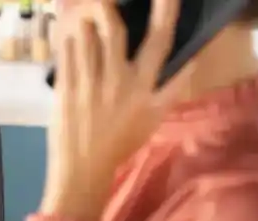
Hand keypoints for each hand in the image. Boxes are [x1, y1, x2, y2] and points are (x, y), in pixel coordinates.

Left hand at [41, 0, 193, 220]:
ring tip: (84, 19)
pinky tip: (67, 37)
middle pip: (115, 33)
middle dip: (108, 10)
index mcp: (142, 87)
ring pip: (86, 41)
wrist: (84, 167)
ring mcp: (88, 85)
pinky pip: (66, 57)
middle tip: (103, 0)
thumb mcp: (155, 117)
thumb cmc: (122, 142)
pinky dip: (67, 44)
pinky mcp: (65, 90)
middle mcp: (117, 81)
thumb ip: (174, 87)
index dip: (165, 13)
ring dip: (85, 25)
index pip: (159, 42)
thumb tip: (192, 59)